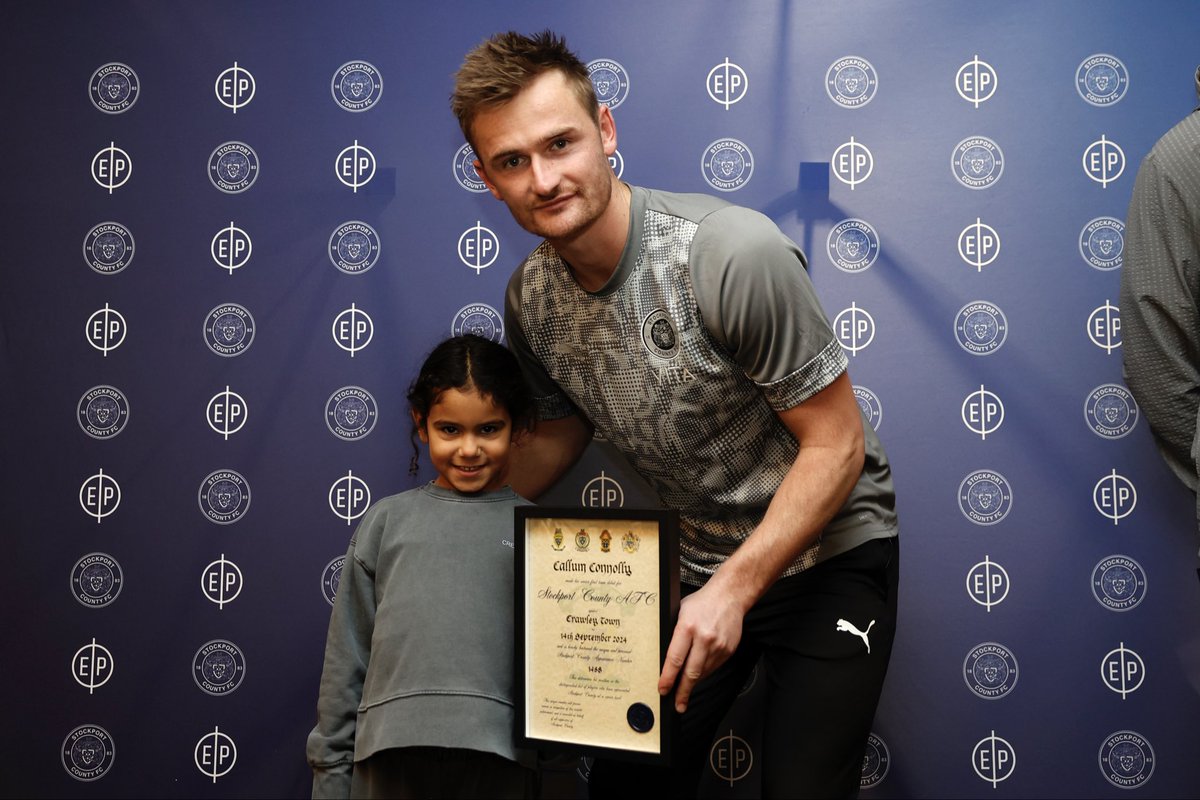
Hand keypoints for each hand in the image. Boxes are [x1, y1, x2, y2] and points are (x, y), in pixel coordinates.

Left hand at [657, 581, 743, 712]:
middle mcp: (704, 638)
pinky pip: (713, 668)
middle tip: (677, 705)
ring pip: (702, 673)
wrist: (730, 596)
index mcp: (688, 627)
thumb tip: (664, 658)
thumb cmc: (702, 603)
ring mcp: (718, 646)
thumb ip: (674, 634)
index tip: (662, 690)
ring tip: (684, 692)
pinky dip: (704, 673)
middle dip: (682, 692)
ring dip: (692, 684)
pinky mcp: (728, 651)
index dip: (668, 678)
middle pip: (691, 673)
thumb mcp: (680, 613)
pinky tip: (697, 675)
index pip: (675, 659)